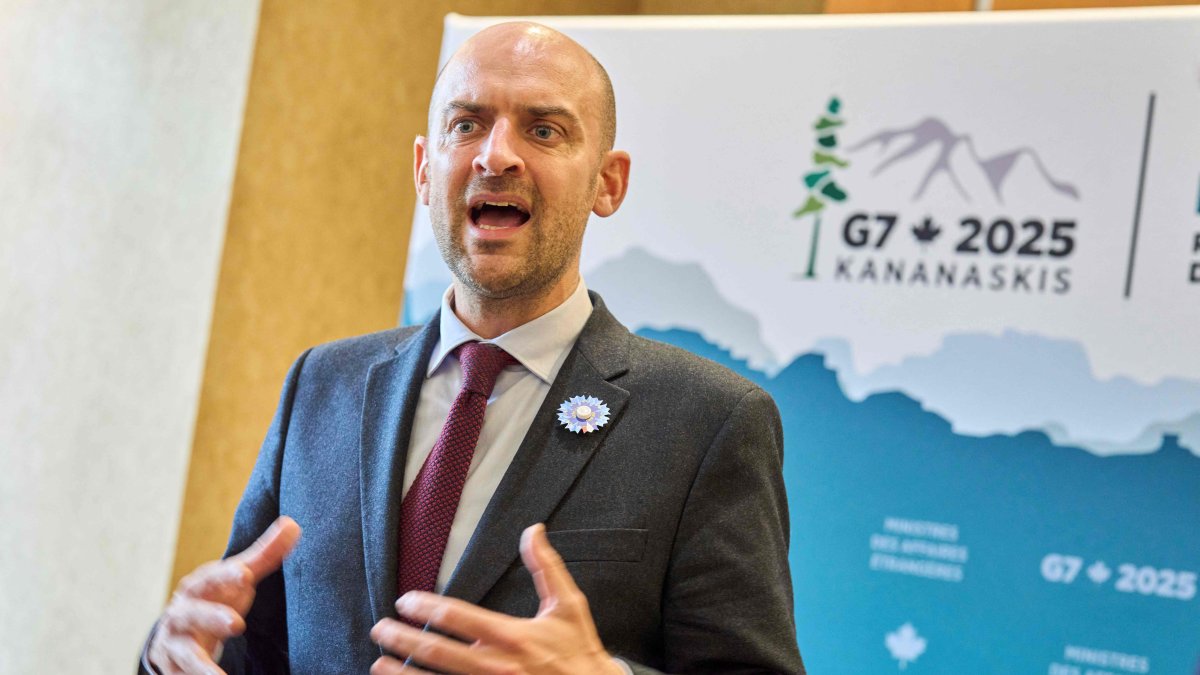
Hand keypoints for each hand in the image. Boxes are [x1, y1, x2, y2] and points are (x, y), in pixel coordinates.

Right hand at [148, 516, 300, 674]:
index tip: (245, 575)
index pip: (211, 578)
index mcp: (199, 587)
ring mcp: (175, 642)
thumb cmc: (215, 598)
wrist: (177, 631)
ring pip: (184, 653)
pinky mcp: (175, 668)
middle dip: (211, 617)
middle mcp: (182, 613)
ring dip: (201, 666)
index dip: (226, 575)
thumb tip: (293, 525)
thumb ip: (264, 556)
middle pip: (192, 613)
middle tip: (237, 624)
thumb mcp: (236, 578)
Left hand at [370, 523, 623, 674]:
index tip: (405, 600)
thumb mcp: (568, 606)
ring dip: (401, 674)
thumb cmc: (579, 652)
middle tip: (379, 628)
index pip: (457, 616)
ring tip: (378, 664)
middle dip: (402, 639)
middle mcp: (495, 667)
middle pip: (435, 652)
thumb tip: (533, 530)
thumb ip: (547, 568)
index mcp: (512, 637)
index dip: (425, 606)